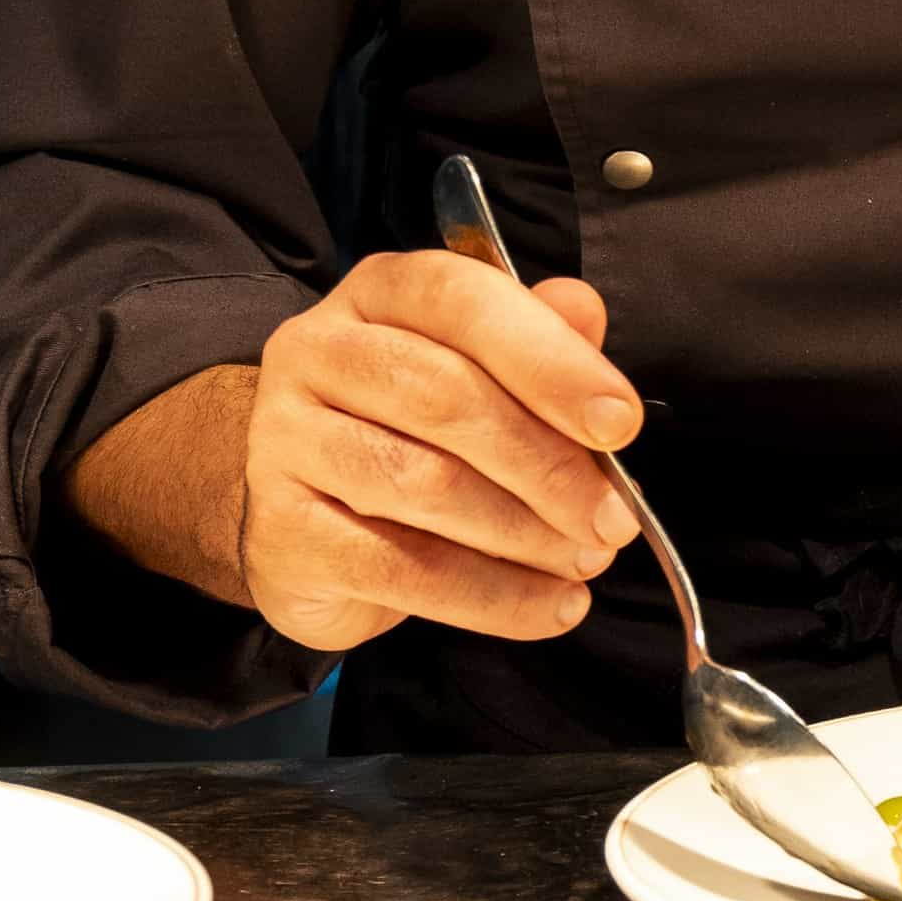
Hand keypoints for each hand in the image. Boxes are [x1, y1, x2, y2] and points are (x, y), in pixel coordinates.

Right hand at [232, 251, 644, 656]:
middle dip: (548, 465)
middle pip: (444, 397)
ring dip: (524, 533)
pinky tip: (550, 607)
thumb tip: (585, 311)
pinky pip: (400, 569)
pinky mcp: (280, 532)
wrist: (309, 525)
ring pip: (422, 484)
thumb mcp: (480, 373)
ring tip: (588, 560)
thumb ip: (538, 340)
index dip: (550, 360)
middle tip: (615, 519)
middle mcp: (316, 351)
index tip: (621, 423)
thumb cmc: (412, 434)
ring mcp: (283, 440)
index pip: (462, 301)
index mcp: (378, 293)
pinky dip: (490, 595)